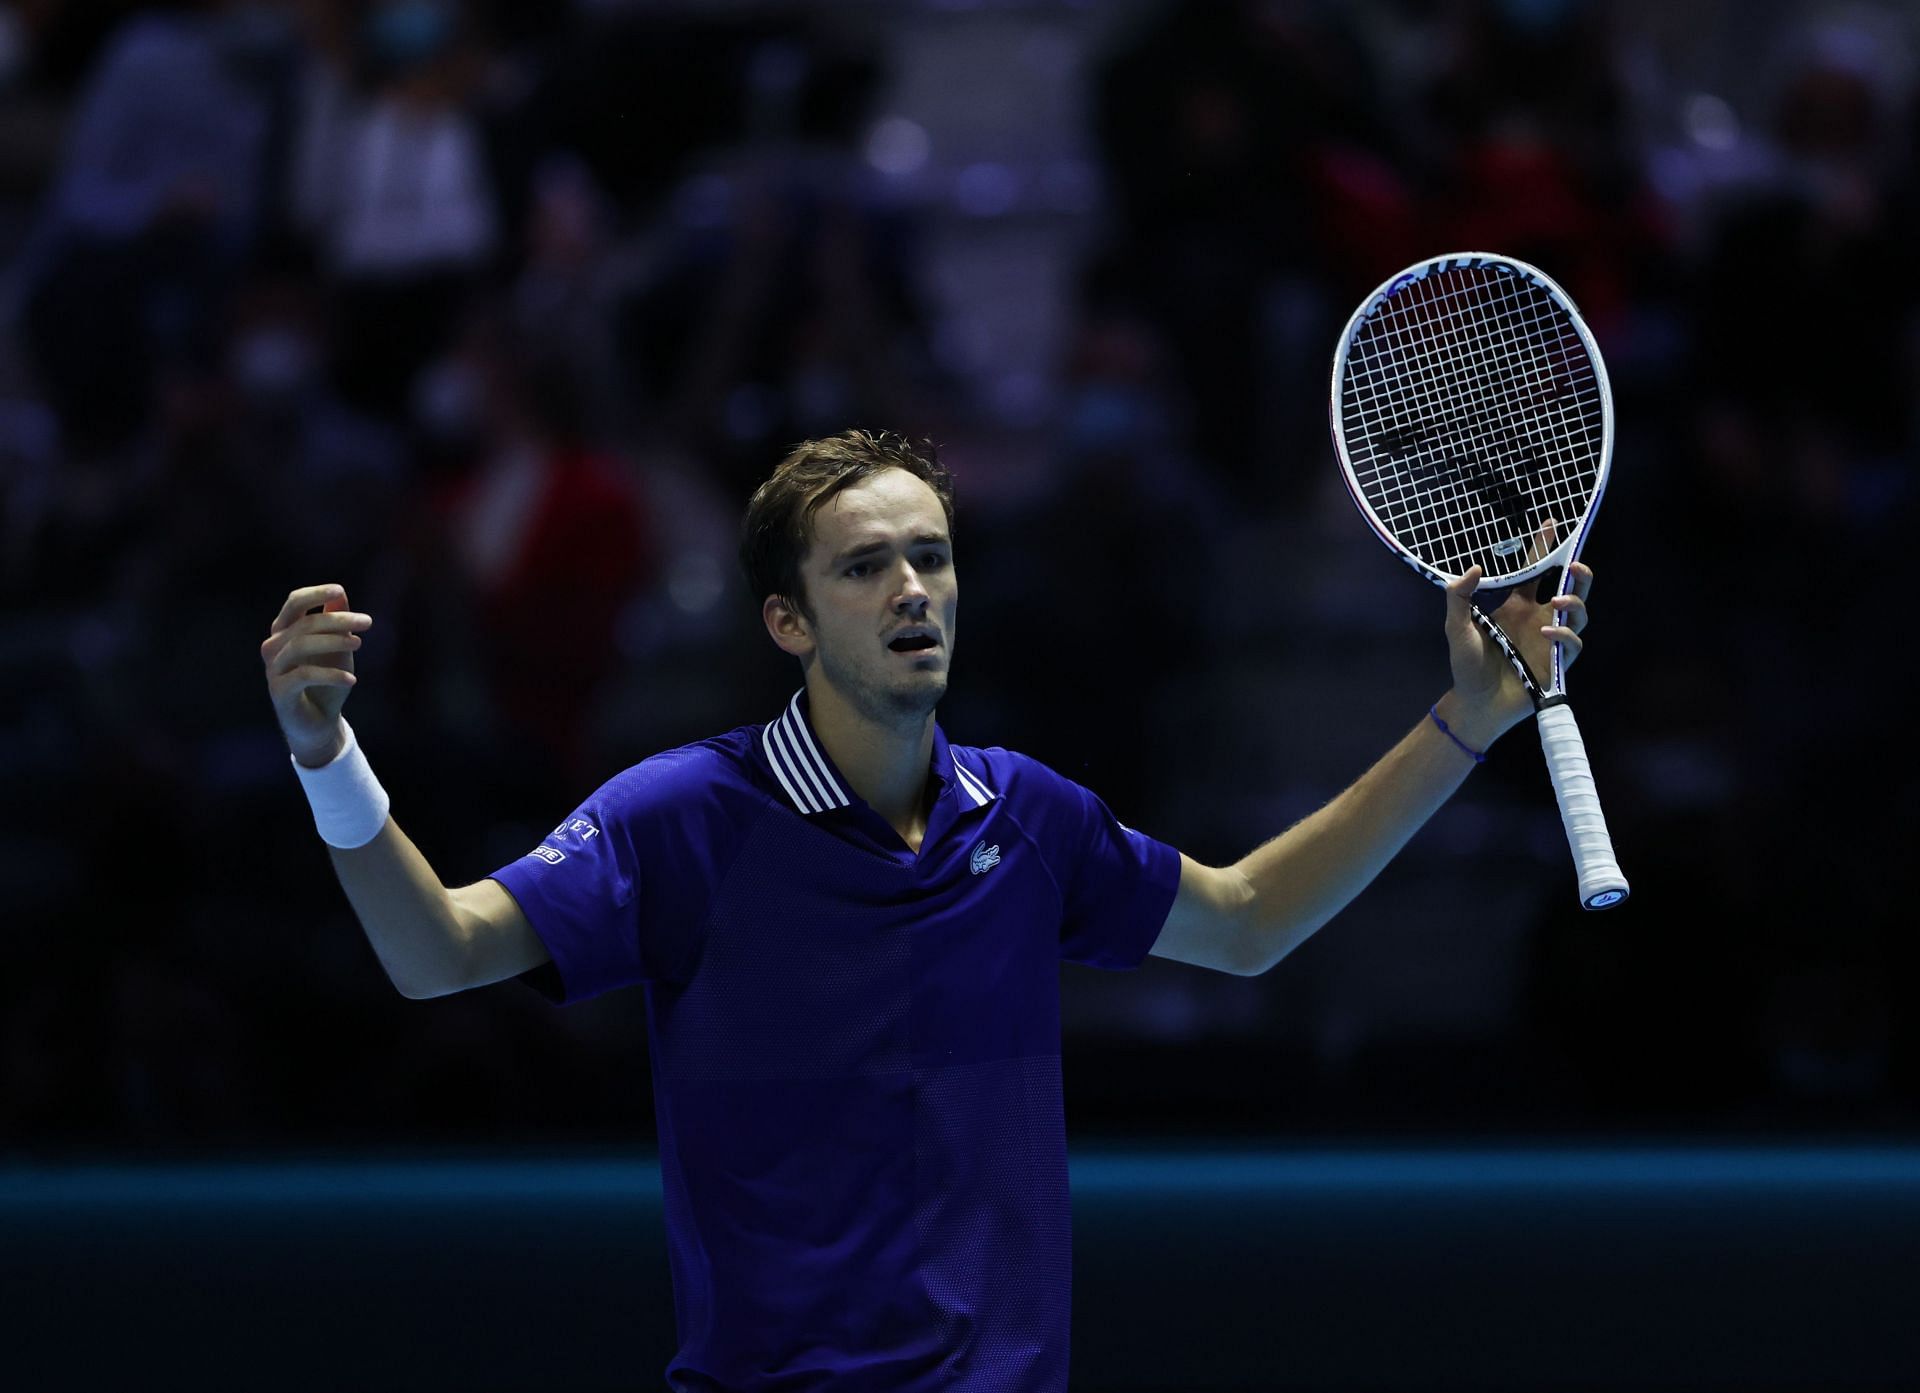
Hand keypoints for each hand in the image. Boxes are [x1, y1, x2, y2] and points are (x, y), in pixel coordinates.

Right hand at [261, 584, 372, 765]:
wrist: (319, 723)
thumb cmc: (328, 681)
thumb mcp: (337, 648)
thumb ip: (336, 621)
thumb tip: (339, 593)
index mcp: (285, 631)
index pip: (294, 602)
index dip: (315, 593)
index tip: (340, 590)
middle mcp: (274, 647)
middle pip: (303, 623)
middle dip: (338, 620)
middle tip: (368, 622)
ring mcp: (273, 669)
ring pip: (300, 645)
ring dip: (334, 642)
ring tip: (359, 645)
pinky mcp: (279, 691)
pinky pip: (303, 675)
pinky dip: (330, 675)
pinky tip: (352, 680)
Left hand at [1441, 550, 1593, 746]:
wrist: (1475, 703)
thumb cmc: (1466, 665)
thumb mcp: (1455, 627)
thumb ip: (1459, 597)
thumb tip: (1472, 569)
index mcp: (1518, 605)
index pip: (1536, 571)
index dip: (1544, 547)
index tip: (1550, 523)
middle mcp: (1539, 617)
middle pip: (1570, 588)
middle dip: (1578, 573)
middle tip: (1574, 565)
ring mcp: (1551, 639)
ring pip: (1579, 613)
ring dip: (1575, 603)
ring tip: (1558, 603)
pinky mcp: (1558, 663)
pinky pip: (1573, 644)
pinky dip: (1565, 635)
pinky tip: (1548, 632)